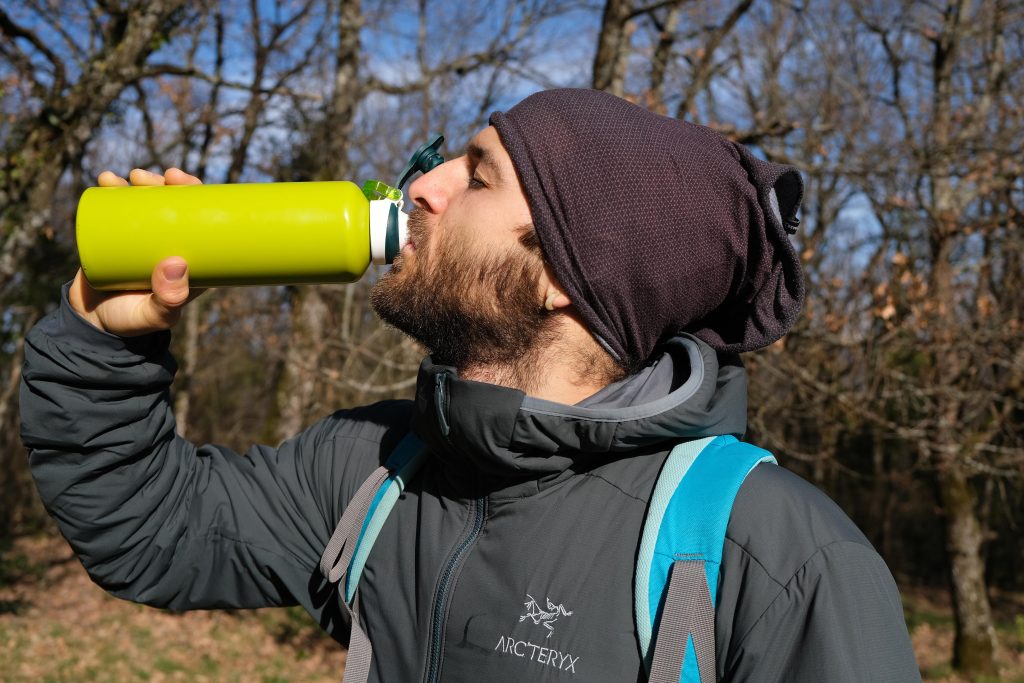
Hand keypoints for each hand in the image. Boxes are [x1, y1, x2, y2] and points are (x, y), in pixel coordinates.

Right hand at [69, 168, 203, 335]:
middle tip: (163, 177)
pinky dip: (113, 191)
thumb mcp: (155, 315)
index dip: (199, 196)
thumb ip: (169, 299)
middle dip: (170, 184)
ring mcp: (143, 239)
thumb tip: (176, 264)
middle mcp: (170, 244)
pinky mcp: (117, 237)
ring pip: (147, 202)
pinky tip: (107, 178)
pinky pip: (117, 209)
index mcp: (191, 259)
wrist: (94, 324)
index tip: (184, 181)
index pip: (202, 222)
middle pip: (176, 205)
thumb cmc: (132, 321)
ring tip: (134, 177)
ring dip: (143, 182)